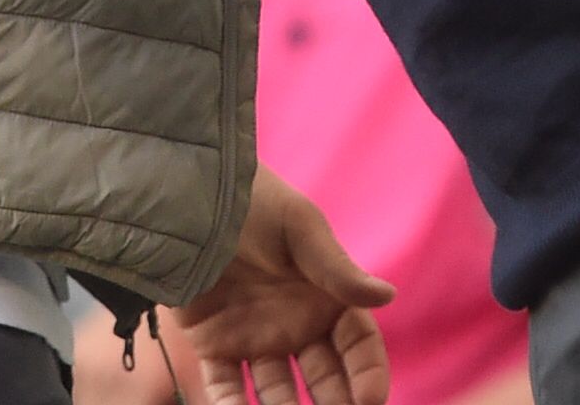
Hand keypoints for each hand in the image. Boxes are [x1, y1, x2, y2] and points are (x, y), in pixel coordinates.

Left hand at [173, 168, 394, 404]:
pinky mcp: (214, 344)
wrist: (191, 195)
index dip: (368, 374)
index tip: (368, 401)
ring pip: (277, 393)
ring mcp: (256, 338)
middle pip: (324, 380)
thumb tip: (387, 296)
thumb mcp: (300, 228)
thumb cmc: (254, 202)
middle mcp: (295, 325)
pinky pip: (226, 388)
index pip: (358, 346)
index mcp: (325, 298)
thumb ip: (337, 269)